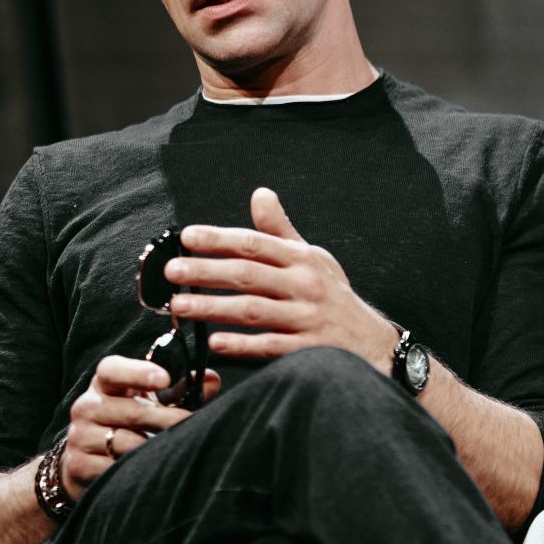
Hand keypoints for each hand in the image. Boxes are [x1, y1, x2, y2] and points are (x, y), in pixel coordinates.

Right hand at [60, 355, 220, 495]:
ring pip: (128, 443)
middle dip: (168, 419)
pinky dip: (139, 469)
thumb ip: (179, 391)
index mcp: (104, 384)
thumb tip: (212, 379)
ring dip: (157, 447)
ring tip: (178, 448)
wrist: (83, 458)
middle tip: (193, 425)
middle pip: (132, 411)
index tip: (165, 378)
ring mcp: (81, 436)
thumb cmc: (125, 421)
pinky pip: (116, 468)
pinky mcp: (81, 465)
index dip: (138, 372)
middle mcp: (88, 406)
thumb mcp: (145, 400)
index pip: (111, 370)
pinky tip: (156, 468)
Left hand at [165, 187, 400, 371]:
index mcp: (302, 259)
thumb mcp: (313, 258)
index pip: (254, 243)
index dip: (219, 239)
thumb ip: (281, 230)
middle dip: (207, 271)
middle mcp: (304, 285)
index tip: (187, 237)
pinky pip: (269, 346)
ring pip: (252, 310)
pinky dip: (241, 345)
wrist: (371, 342)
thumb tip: (260, 194)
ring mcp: (306, 318)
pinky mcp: (306, 350)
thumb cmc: (333, 296)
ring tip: (180, 305)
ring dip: (213, 307)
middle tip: (172, 271)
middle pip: (248, 274)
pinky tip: (214, 342)